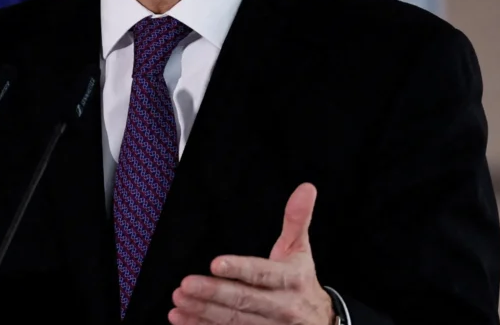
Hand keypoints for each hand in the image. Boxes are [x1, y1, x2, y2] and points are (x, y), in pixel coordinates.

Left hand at [169, 183, 334, 324]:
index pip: (262, 274)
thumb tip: (306, 188)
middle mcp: (280, 305)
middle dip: (213, 293)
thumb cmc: (301, 281)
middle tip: (186, 285)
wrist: (320, 322)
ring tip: (179, 301)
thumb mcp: (301, 250)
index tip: (215, 264)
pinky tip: (182, 319)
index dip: (239, 269)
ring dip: (203, 311)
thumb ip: (297, 219)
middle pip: (243, 299)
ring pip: (233, 320)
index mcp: (290, 280)